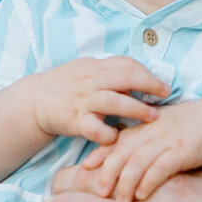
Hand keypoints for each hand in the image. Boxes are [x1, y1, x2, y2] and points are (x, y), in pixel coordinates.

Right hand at [31, 58, 168, 148]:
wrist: (35, 101)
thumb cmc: (66, 86)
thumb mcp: (86, 69)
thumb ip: (110, 71)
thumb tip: (139, 73)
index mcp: (95, 67)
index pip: (126, 64)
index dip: (147, 73)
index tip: (161, 84)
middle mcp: (90, 81)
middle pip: (125, 78)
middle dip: (149, 85)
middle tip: (165, 94)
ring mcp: (83, 101)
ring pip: (114, 102)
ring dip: (137, 109)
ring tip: (152, 117)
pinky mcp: (75, 121)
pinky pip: (95, 129)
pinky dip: (109, 134)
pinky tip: (117, 137)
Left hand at [81, 99, 201, 201]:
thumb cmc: (185, 130)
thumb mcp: (157, 132)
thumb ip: (137, 143)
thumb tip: (114, 161)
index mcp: (142, 129)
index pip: (114, 142)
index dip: (99, 155)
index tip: (84, 170)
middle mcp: (150, 133)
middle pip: (121, 153)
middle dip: (108, 174)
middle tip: (99, 194)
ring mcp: (166, 141)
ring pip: (138, 161)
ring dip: (127, 183)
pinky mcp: (184, 150)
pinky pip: (162, 166)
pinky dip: (150, 180)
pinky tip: (143, 195)